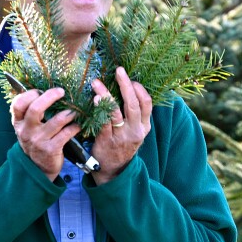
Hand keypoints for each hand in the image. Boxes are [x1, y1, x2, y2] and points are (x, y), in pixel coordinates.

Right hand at [10, 87, 80, 180]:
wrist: (38, 168)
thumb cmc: (35, 141)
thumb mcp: (27, 128)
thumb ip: (31, 112)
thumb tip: (45, 91)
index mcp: (18, 123)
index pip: (18, 104)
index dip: (30, 94)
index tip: (40, 90)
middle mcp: (26, 131)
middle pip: (36, 108)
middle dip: (50, 96)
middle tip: (61, 92)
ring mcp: (38, 141)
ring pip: (57, 120)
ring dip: (69, 113)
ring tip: (75, 110)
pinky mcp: (51, 149)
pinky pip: (67, 133)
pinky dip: (75, 127)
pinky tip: (78, 125)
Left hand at [89, 67, 152, 184]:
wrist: (114, 170)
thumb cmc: (123, 144)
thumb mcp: (135, 131)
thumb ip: (134, 114)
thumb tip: (127, 87)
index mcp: (144, 126)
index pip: (147, 103)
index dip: (139, 88)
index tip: (130, 78)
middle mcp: (135, 131)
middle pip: (133, 104)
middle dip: (126, 85)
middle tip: (119, 71)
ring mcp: (121, 136)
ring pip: (116, 111)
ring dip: (106, 94)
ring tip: (96, 82)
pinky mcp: (107, 141)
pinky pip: (103, 122)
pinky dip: (99, 109)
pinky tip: (94, 99)